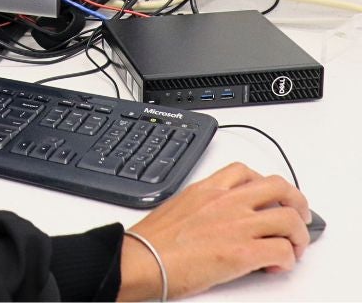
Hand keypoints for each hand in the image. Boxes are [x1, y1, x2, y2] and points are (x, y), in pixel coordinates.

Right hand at [117, 162, 311, 300]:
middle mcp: (225, 201)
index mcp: (206, 189)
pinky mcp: (243, 252)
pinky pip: (283, 251)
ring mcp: (236, 224)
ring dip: (297, 235)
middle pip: (279, 187)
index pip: (245, 171)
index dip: (264, 185)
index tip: (268, 198)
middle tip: (297, 217)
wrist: (142, 260)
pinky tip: (274, 266)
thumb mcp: (176, 207)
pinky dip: (287, 260)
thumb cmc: (152, 242)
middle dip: (296, 203)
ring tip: (291, 248)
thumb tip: (218, 221)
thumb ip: (202, 206)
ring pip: (290, 219)